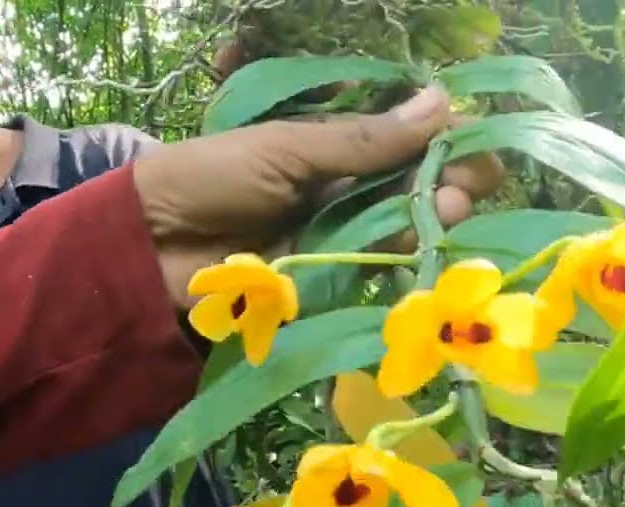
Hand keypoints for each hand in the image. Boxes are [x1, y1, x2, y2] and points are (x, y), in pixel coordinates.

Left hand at [133, 86, 503, 306]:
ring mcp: (332, 240)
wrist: (147, 243)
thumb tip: (443, 102)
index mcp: (332, 149)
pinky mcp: (320, 286)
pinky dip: (396, 266)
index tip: (476, 147)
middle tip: (460, 191)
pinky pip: (368, 274)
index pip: (406, 145)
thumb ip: (363, 138)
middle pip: (413, 191)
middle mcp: (340, 192)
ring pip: (398, 233)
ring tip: (442, 216)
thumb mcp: (287, 148)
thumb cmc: (211, 176)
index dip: (445, 145)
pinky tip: (421, 255)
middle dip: (446, 187)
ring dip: (427, 224)